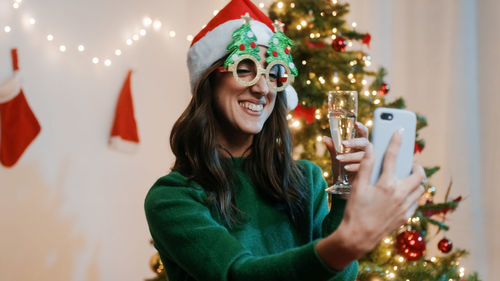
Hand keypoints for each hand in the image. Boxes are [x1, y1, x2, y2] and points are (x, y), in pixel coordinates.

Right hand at [317, 129, 425, 269]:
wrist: (358, 237)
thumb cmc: (355, 211)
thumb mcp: (357, 187)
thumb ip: (366, 166)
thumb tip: (370, 148)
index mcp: (387, 185)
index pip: (393, 157)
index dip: (396, 142)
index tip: (400, 131)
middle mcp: (400, 195)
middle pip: (418, 175)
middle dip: (416, 166)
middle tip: (409, 162)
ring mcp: (405, 207)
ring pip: (420, 189)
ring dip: (417, 180)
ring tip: (409, 176)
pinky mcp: (405, 217)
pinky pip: (416, 202)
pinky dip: (414, 194)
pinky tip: (405, 193)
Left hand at [323, 122, 368, 181]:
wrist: (344, 185)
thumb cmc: (342, 168)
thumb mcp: (336, 156)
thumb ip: (332, 147)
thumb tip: (324, 138)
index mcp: (359, 145)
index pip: (363, 133)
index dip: (361, 127)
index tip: (355, 123)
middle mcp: (365, 151)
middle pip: (365, 143)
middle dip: (354, 142)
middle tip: (343, 144)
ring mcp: (368, 160)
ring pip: (363, 155)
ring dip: (350, 156)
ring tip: (339, 159)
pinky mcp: (367, 171)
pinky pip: (362, 167)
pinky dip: (353, 166)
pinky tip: (346, 168)